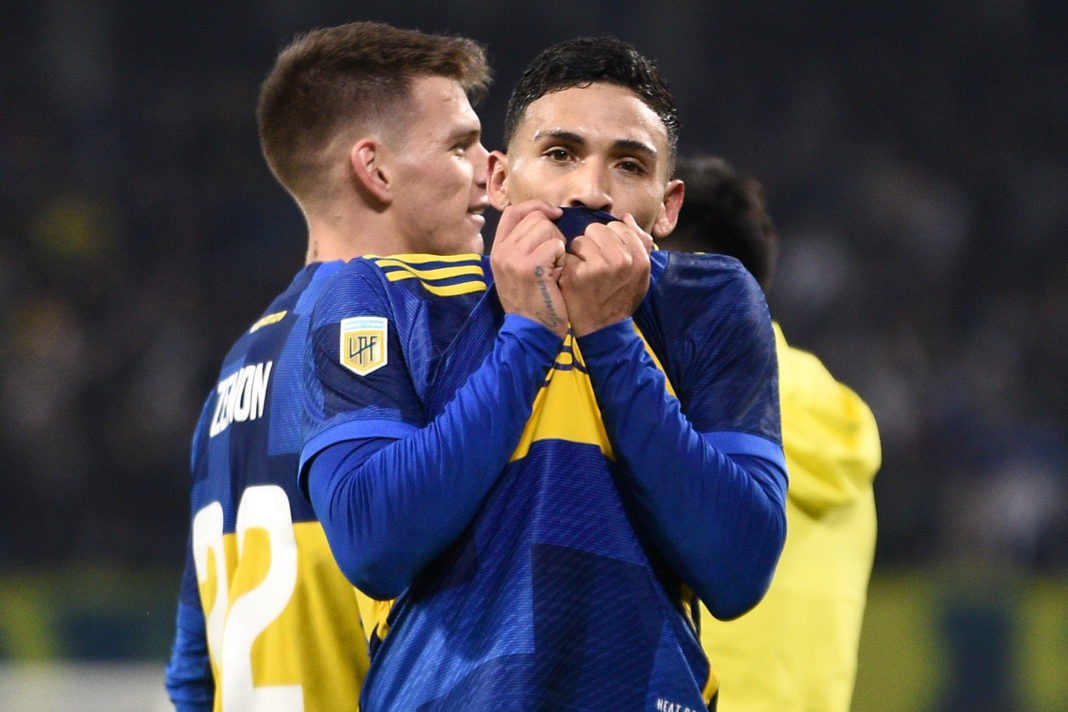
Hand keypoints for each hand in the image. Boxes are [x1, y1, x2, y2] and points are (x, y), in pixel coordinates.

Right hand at [490, 201, 568, 336]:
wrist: (532, 333)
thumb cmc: (533, 303)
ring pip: (547, 228)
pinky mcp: (530, 267)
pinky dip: (563, 260)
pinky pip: (556, 246)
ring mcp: (513, 259)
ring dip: (559, 247)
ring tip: (554, 269)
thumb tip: (546, 216)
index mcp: (498, 250)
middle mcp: (502, 252)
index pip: (514, 211)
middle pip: (535, 217)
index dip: (536, 207)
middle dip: (553, 233)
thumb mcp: (519, 270)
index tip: (554, 214)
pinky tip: (557, 277)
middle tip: (553, 260)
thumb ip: (524, 244)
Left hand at [559, 213, 651, 336]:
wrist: (603, 330)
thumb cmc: (620, 298)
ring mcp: (598, 267)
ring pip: (580, 240)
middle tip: (594, 265)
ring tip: (584, 272)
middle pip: (597, 229)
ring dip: (578, 254)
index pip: (619, 226)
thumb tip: (625, 217)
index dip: (609, 240)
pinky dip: (567, 265)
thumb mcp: (639, 274)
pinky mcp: (577, 274)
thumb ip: (639, 243)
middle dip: (592, 244)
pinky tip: (574, 280)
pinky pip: (567, 254)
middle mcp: (621, 260)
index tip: (608, 256)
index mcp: (639, 258)